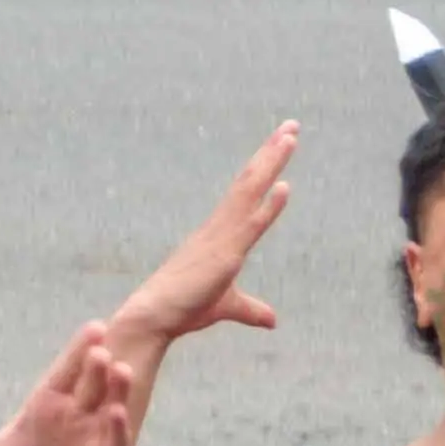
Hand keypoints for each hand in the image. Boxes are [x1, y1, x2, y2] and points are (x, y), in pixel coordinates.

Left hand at [0, 321, 148, 445]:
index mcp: (44, 408)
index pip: (63, 373)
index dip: (76, 352)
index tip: (93, 328)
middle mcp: (73, 417)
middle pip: (89, 383)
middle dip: (95, 365)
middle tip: (99, 346)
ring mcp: (93, 438)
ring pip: (109, 404)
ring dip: (115, 388)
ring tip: (118, 369)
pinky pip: (114, 441)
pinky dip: (116, 427)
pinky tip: (116, 414)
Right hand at [93, 123, 300, 363]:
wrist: (152, 319)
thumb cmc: (182, 310)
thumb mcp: (225, 306)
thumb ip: (249, 308)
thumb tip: (272, 320)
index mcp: (219, 233)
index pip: (247, 192)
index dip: (265, 166)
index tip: (281, 142)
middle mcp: (219, 227)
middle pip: (250, 181)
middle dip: (271, 152)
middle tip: (291, 125)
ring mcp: (220, 238)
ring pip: (249, 192)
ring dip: (270, 163)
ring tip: (289, 136)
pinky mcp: (224, 255)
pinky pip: (250, 225)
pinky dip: (268, 206)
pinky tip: (283, 185)